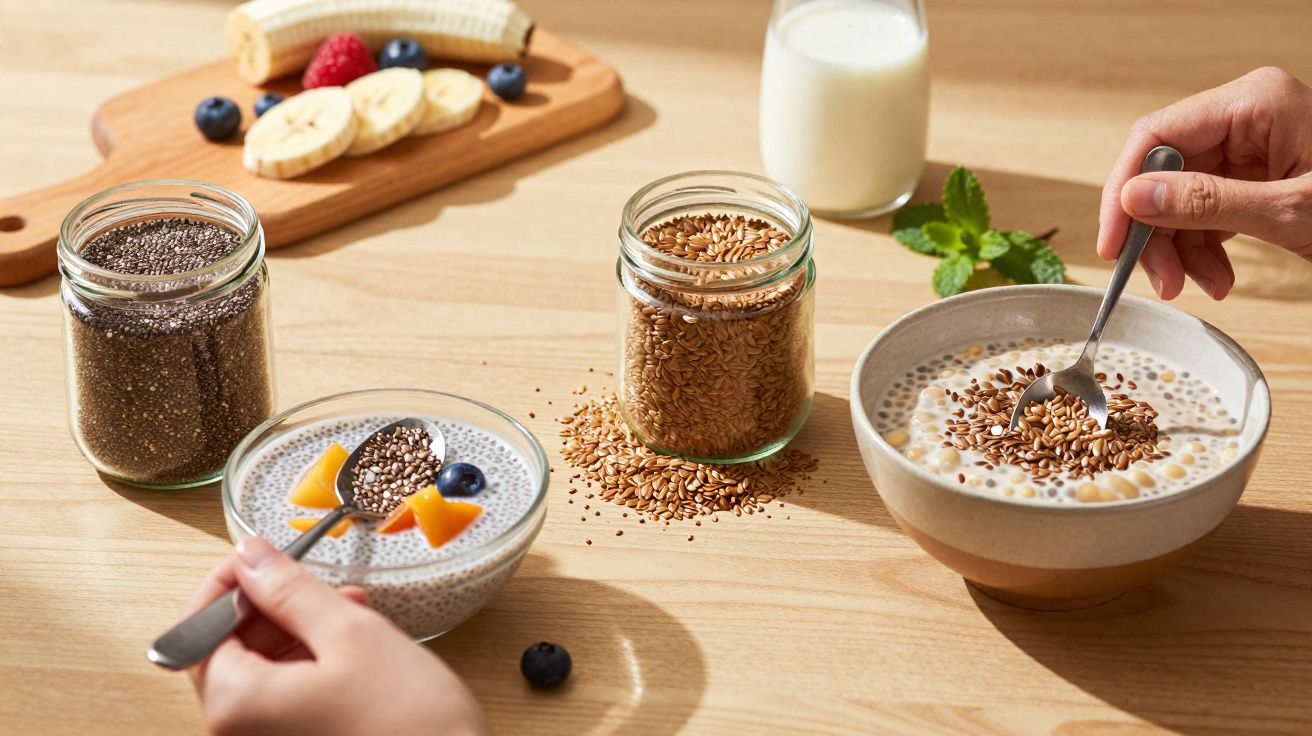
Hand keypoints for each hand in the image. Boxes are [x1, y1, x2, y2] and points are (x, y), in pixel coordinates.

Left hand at [183, 537, 489, 735]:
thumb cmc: (409, 721)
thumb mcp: (350, 633)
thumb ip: (290, 590)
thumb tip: (250, 556)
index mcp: (236, 704)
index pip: (199, 628)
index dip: (229, 583)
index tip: (260, 557)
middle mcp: (238, 734)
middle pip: (228, 652)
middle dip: (271, 608)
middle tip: (314, 579)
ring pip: (262, 673)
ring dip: (297, 632)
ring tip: (348, 608)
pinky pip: (284, 699)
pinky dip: (311, 665)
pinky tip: (353, 645)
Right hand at [1097, 66, 1311, 299]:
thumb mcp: (1290, 212)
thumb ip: (1207, 203)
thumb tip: (1135, 198)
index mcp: (1255, 103)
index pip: (1157, 136)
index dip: (1125, 191)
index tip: (1112, 243)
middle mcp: (1245, 117)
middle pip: (1164, 171)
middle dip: (1156, 232)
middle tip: (1159, 281)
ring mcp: (1249, 146)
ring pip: (1178, 197)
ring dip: (1179, 249)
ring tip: (1200, 287)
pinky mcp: (1254, 175)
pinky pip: (1205, 210)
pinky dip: (1203, 249)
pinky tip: (1217, 277)